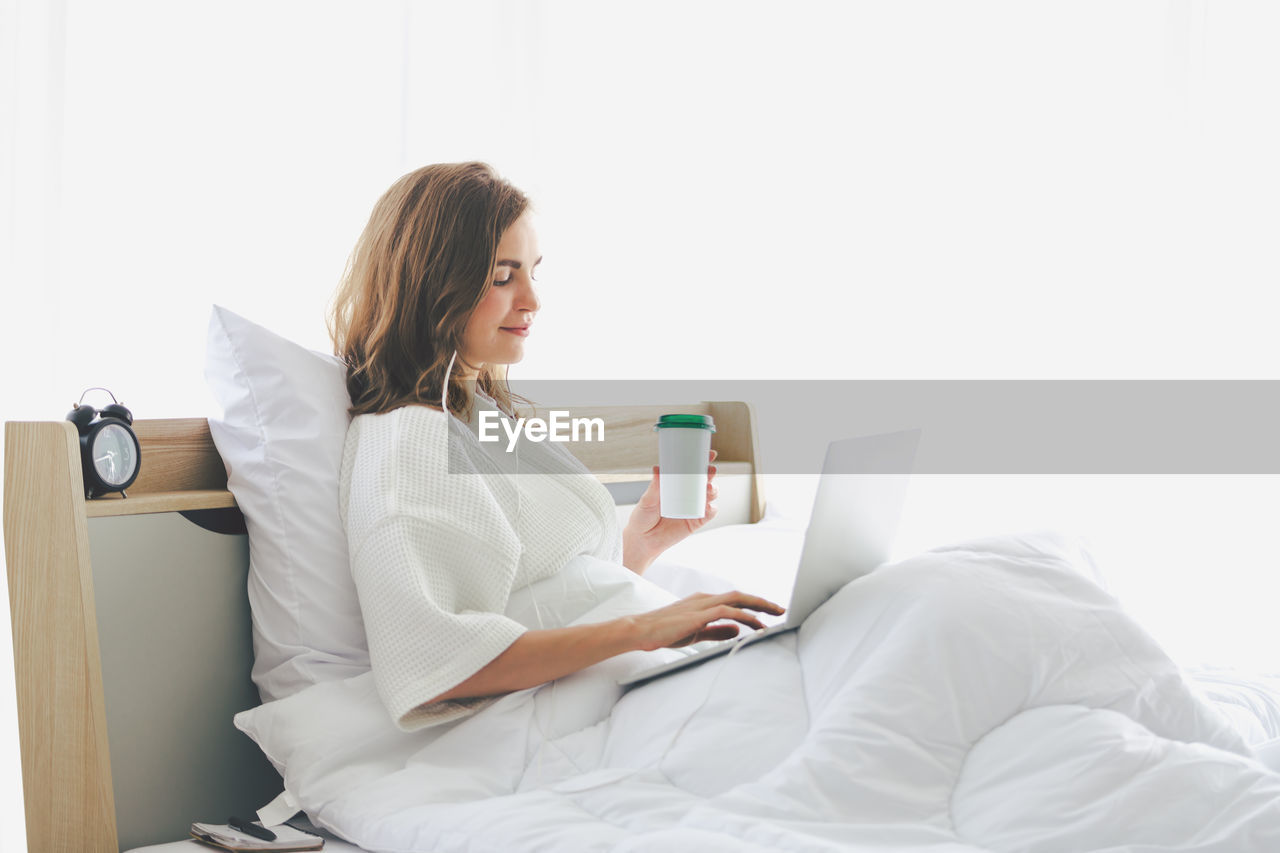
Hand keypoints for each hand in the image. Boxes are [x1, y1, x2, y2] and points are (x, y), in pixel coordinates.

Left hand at [622, 449, 717, 573]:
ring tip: (708, 489)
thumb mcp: (647, 500)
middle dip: (711, 474)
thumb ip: (654, 486)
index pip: (691, 469)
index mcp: (675, 484)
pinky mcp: (696, 521)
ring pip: (710, 495)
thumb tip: (658, 469)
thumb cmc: (642, 518)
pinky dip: (712, 509)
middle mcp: (687, 494)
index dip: (702, 461)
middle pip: (704, 480)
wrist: (642, 541)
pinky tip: (709, 506)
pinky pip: (708, 514)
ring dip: (713, 490)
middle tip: (710, 470)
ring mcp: (693, 507)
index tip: (710, 454)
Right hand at [623, 590, 785, 650]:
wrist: (640, 630)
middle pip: (740, 595)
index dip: (753, 604)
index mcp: (704, 602)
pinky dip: (745, 617)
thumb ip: (716, 631)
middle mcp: (705, 599)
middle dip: (762, 602)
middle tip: (780, 609)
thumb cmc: (664, 631)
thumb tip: (736, 630)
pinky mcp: (699, 613)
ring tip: (775, 615)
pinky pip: (728, 612)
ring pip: (738, 599)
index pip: (734, 599)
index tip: (769, 612)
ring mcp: (702, 604)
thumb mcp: (696, 632)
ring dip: (759, 606)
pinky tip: (756, 625)